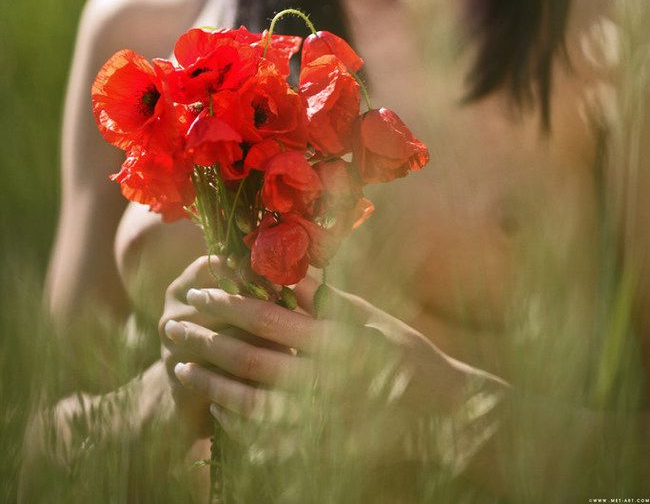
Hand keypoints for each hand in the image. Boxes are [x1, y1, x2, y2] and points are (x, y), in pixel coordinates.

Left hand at [162, 266, 468, 463]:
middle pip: (249, 356)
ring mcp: (319, 415)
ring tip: (182, 367)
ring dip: (212, 383)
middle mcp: (322, 376)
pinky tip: (216, 411)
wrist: (443, 414)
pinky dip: (239, 421)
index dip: (228, 300)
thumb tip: (285, 269)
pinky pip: (269, 435)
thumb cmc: (407, 354)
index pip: (267, 315)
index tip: (199, 288)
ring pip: (250, 399)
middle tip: (174, 324)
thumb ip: (326, 297)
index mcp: (332, 336)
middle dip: (207, 338)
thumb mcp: (370, 316)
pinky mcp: (320, 444)